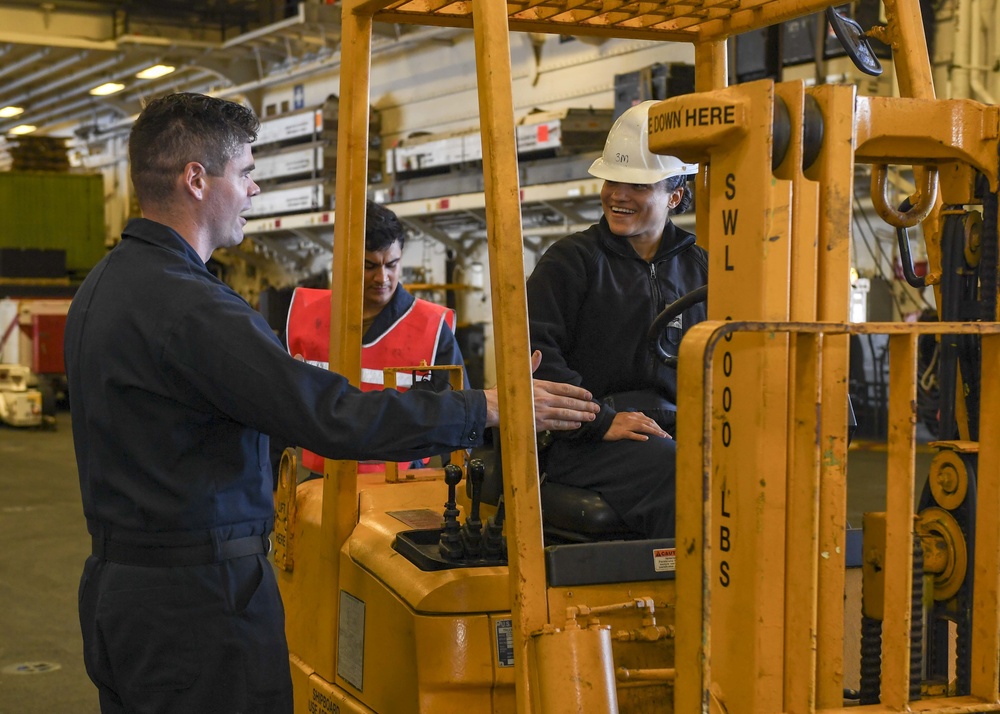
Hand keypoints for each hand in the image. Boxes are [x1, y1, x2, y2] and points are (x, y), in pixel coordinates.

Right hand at [481, 351, 599, 430]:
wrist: (494, 408)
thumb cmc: (506, 392)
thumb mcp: (520, 376)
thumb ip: (532, 365)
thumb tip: (538, 353)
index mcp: (541, 385)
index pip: (565, 388)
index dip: (579, 392)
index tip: (588, 394)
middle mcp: (544, 398)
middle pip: (569, 401)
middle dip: (585, 405)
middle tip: (596, 407)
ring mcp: (542, 411)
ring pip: (566, 413)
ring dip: (581, 415)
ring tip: (591, 416)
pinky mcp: (538, 423)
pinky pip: (558, 425)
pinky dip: (569, 424)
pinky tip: (577, 424)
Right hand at [602, 411, 670, 441]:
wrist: (601, 422)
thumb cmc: (613, 422)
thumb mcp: (626, 417)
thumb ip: (635, 418)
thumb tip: (645, 421)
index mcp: (633, 415)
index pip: (649, 420)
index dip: (658, 426)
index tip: (664, 432)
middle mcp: (632, 419)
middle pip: (649, 424)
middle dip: (659, 430)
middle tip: (667, 437)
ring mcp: (627, 425)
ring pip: (643, 428)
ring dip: (654, 432)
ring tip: (662, 437)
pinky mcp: (621, 432)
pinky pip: (631, 434)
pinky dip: (639, 436)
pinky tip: (646, 439)